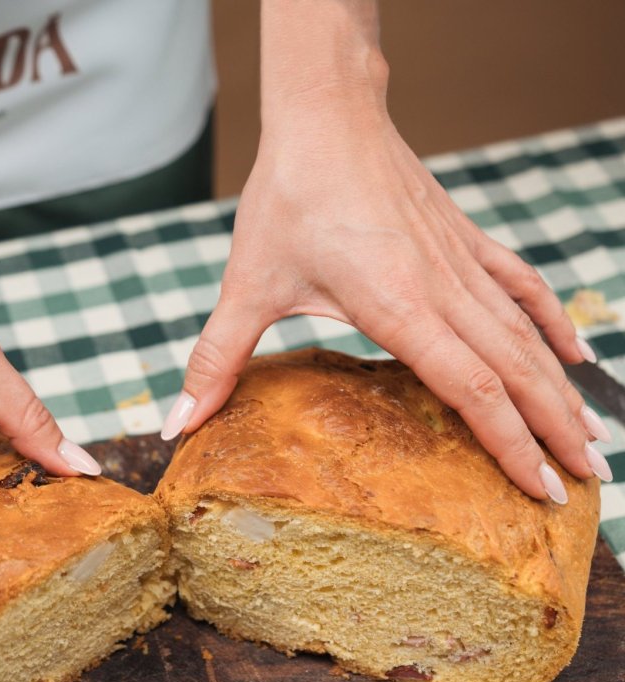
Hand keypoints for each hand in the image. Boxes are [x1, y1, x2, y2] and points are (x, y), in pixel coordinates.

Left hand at [162, 77, 611, 501]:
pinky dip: (550, 321)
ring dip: (563, 389)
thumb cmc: (288, 197)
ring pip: (527, 335)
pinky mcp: (462, 240)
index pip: (470, 387)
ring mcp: (460, 262)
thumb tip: (177, 424)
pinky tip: (573, 351)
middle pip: (516, 371)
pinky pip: (520, 285)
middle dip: (554, 431)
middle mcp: (443, 288)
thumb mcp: (246, 285)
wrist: (326, 114)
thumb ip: (216, 360)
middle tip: (585, 484)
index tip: (538, 488)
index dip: (509, 443)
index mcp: (398, 305)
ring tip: (593, 439)